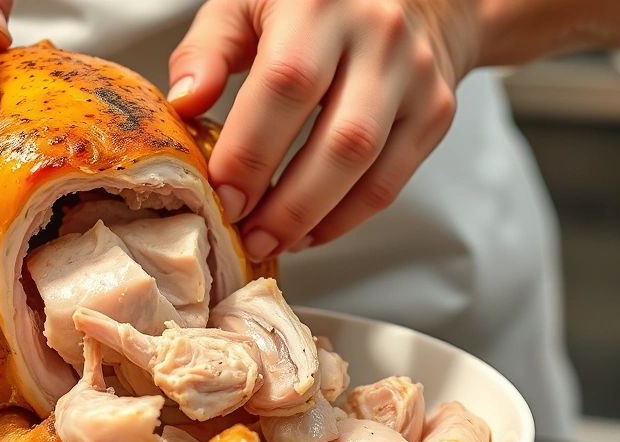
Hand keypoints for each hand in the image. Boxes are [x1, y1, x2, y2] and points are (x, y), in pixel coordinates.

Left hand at [168, 0, 477, 260]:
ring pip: (369, 167)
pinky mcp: (435, 111)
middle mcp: (378, 36)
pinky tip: (309, 230)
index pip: (286, 85)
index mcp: (319, 4)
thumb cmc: (314, 1)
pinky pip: (391, 182)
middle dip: (287, 204)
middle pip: (339, 140)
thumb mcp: (247, 2)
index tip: (223, 196)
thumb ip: (208, 48)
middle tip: (247, 236)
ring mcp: (415, 76)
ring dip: (314, 219)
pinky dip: (346, 218)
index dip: (252, 150)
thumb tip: (184, 104)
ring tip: (273, 240)